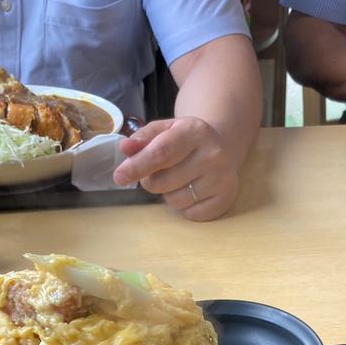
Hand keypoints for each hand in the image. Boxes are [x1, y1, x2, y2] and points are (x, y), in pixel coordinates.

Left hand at [112, 117, 238, 220]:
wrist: (222, 147)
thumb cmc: (186, 140)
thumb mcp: (165, 130)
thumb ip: (142, 139)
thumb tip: (125, 148)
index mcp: (194, 131)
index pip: (160, 153)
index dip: (137, 167)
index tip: (119, 177)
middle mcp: (212, 154)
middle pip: (163, 182)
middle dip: (150, 182)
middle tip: (159, 173)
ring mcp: (221, 178)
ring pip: (174, 201)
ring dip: (168, 195)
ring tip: (179, 180)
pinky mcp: (226, 198)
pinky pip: (190, 214)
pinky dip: (185, 207)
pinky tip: (193, 191)